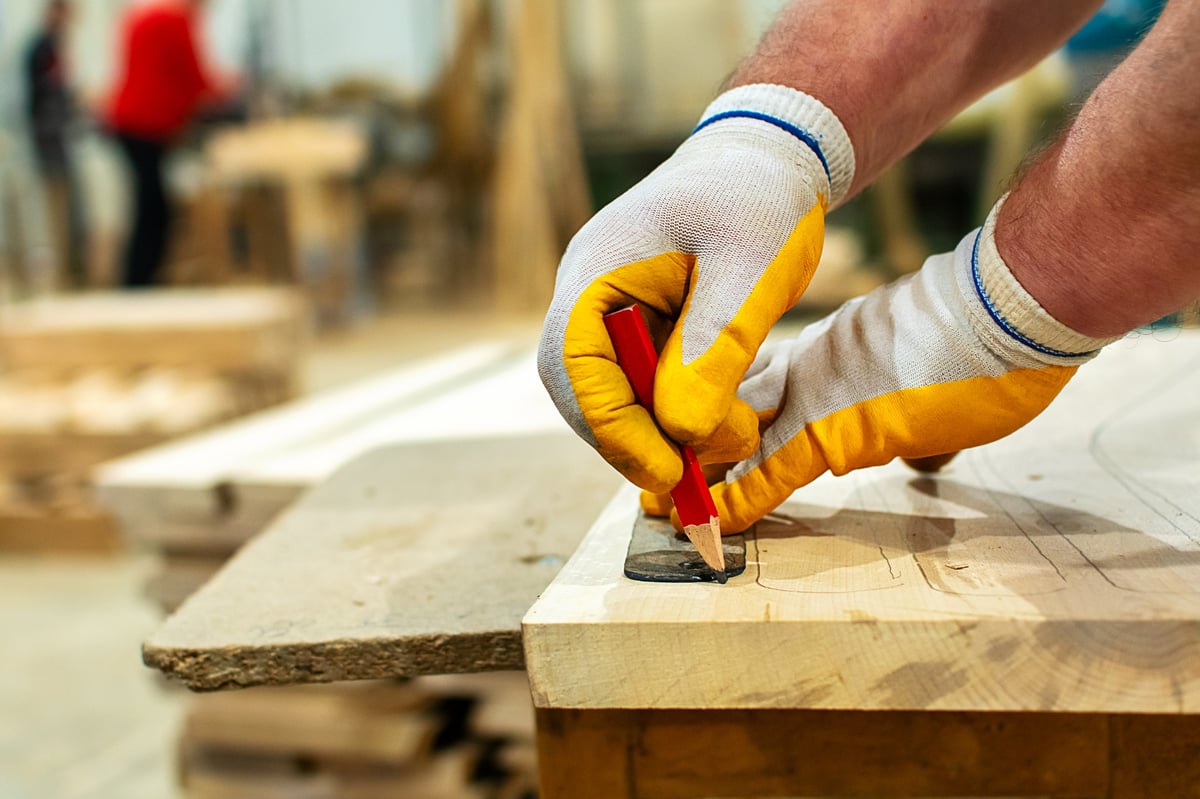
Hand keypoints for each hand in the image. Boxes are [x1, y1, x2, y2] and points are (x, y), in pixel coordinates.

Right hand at [538, 84, 854, 493]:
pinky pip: (643, 384)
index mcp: (598, 268)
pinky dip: (678, 413)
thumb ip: (714, 346)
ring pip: (615, 396)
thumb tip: (680, 432)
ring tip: (735, 436)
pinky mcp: (638, 328)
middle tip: (702, 475)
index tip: (667, 472)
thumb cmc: (760, 198)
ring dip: (664, 432)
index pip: (574, 364)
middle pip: (585, 391)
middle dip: (639, 441)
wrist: (768, 158)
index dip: (613, 428)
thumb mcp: (751, 268)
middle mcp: (589, 295)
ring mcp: (610, 312)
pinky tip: (727, 420)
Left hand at [681, 199, 1119, 532]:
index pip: (762, 393)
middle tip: (653, 469)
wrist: (1006, 310)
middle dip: (690, 444)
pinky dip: (739, 499)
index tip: (700, 443)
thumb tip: (924, 456)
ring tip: (657, 501)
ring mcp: (816, 400)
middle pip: (730, 414)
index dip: (726, 420)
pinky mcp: (833, 429)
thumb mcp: (939, 387)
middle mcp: (810, 378)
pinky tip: (704, 520)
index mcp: (830, 361)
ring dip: (697, 475)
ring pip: (737, 442)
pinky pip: (771, 472)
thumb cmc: (988, 344)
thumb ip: (916, 423)